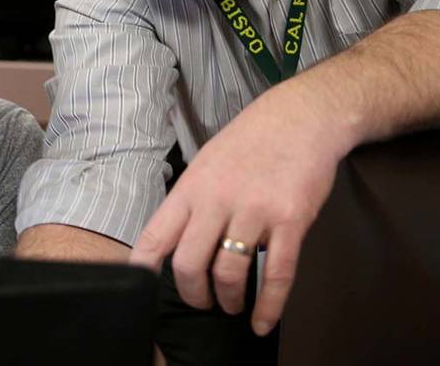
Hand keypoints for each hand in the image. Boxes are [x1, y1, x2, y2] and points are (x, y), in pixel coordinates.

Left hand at [128, 86, 349, 334]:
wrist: (300, 118)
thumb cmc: (252, 140)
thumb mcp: (208, 161)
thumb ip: (193, 199)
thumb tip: (178, 237)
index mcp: (192, 187)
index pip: (156, 235)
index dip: (142, 267)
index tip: (138, 287)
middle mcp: (217, 200)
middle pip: (189, 264)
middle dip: (192, 294)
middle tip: (201, 301)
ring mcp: (254, 211)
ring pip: (230, 273)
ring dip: (228, 299)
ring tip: (232, 304)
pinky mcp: (290, 221)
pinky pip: (276, 274)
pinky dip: (268, 306)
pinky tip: (263, 322)